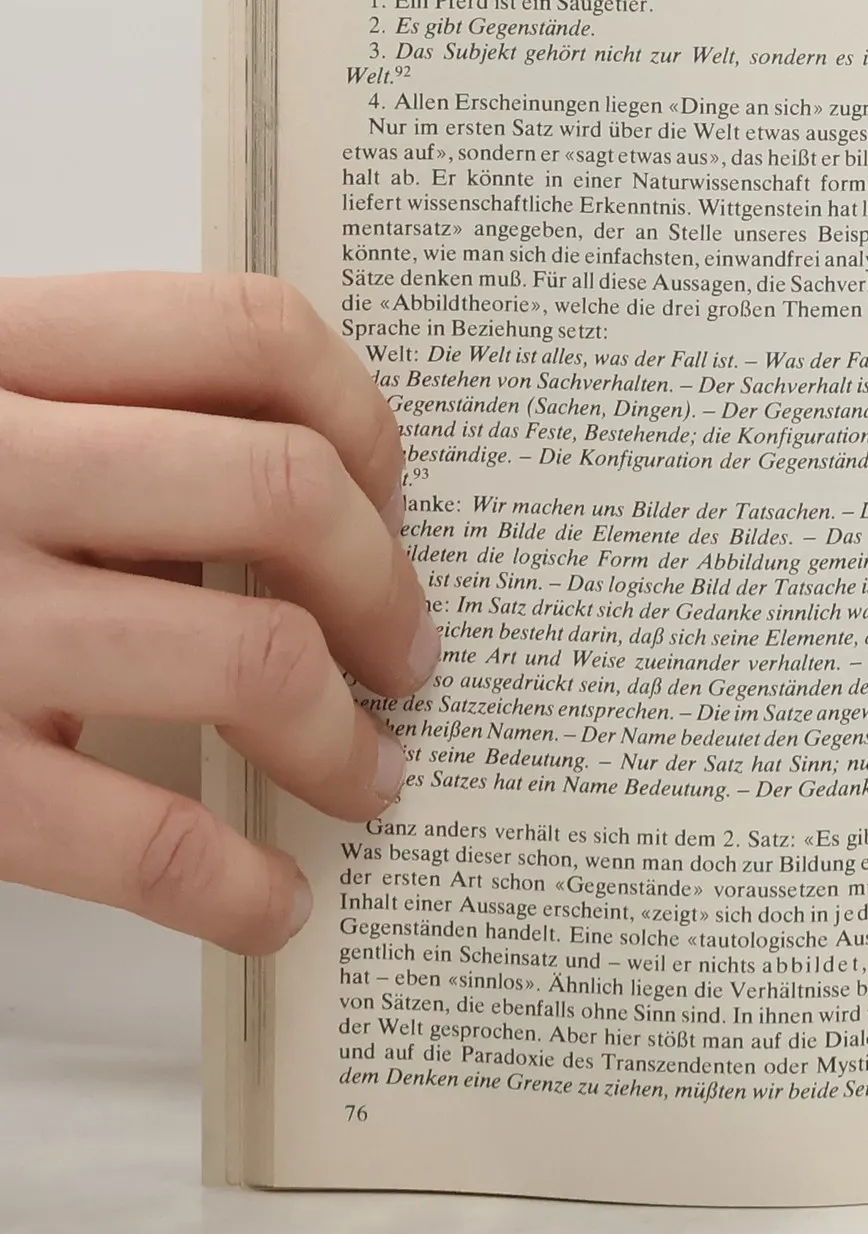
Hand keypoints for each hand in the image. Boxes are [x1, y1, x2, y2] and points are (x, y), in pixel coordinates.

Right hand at [0, 274, 437, 952]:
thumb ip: (92, 427)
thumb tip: (321, 505)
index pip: (247, 330)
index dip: (365, 416)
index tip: (391, 494)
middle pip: (283, 485)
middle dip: (386, 582)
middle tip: (410, 651)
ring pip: (250, 654)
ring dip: (346, 738)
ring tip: (368, 775)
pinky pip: (141, 837)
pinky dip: (237, 885)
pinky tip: (269, 903)